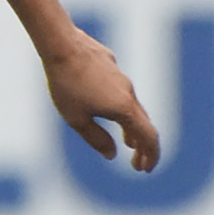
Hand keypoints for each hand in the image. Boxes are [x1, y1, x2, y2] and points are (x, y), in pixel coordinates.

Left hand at [42, 27, 159, 171]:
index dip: (150, 155)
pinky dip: (122, 111)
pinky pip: (122, 93)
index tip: (145, 169)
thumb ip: (96, 139)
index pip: (148, 137)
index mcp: (124, 108)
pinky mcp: (111, 68)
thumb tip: (112, 154)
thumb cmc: (67, 84)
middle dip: (142, 147)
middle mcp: (128, 93)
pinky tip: (108, 110)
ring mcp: (121, 79)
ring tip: (128, 144)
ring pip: (133, 108)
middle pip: (143, 125)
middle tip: (137, 164)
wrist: (62, 45)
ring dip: (132, 129)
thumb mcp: (77, 119)